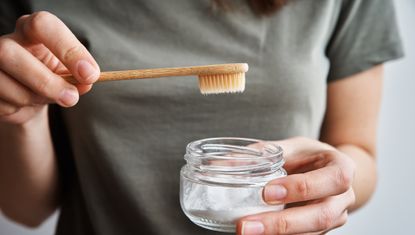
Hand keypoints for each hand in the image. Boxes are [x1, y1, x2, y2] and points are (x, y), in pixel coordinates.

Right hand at [0, 11, 99, 124]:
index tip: (90, 74)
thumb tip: (86, 82)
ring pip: (5, 83)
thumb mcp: (71, 75)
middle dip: (46, 81)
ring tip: (45, 98)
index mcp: (32, 30)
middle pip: (10, 53)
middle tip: (71, 98)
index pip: (43, 25)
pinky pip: (1, 104)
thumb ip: (80, 78)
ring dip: (34, 98)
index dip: (67, 49)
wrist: (31, 98)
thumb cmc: (53, 78)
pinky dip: (20, 109)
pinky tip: (25, 103)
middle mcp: (8, 41)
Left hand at [237, 137, 355, 234]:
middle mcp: (343, 197)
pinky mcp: (320, 231)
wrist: (329, 172)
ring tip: (246, 232)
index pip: (332, 180)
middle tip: (245, 226)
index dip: (301, 188)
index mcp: (342, 169)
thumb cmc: (310, 157)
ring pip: (312, 234)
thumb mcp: (292, 146)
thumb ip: (263, 152)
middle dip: (282, 224)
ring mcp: (335, 218)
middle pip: (321, 216)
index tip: (267, 192)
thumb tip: (220, 163)